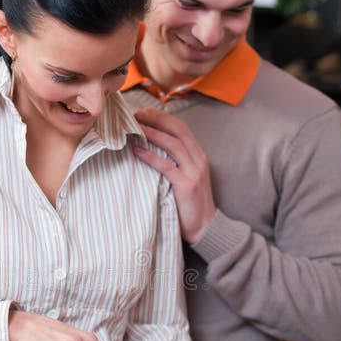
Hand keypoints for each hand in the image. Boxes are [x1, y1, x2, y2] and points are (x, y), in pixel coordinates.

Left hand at [133, 107, 215, 243]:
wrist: (205, 228)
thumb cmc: (190, 204)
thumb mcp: (186, 177)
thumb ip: (174, 162)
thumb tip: (149, 148)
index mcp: (198, 155)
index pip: (182, 128)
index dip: (163, 117)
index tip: (144, 112)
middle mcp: (198, 160)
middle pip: (178, 129)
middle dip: (157, 118)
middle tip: (136, 114)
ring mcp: (194, 172)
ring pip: (173, 144)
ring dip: (152, 133)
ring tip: (134, 127)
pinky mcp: (187, 186)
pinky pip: (166, 166)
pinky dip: (150, 156)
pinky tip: (136, 150)